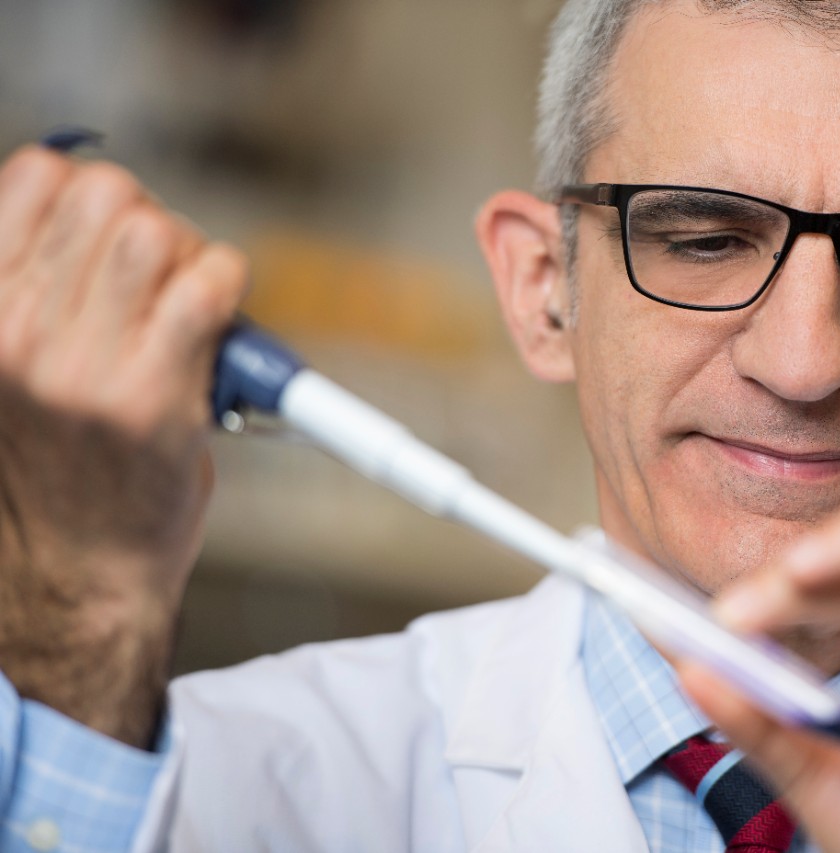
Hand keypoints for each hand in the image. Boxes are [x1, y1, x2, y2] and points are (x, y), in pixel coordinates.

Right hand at [0, 145, 247, 746]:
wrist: (77, 573)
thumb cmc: (56, 462)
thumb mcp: (12, 360)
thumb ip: (37, 284)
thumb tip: (88, 193)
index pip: (36, 174)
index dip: (90, 194)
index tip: (112, 240)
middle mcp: (15, 333)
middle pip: (109, 193)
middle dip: (152, 220)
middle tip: (164, 279)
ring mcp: (82, 366)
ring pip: (159, 231)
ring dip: (192, 255)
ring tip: (191, 308)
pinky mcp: (150, 399)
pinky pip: (209, 287)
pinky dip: (228, 287)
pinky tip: (222, 325)